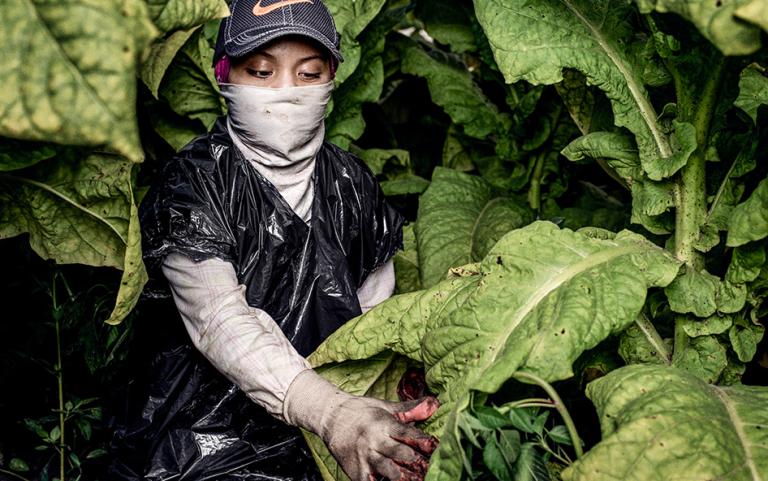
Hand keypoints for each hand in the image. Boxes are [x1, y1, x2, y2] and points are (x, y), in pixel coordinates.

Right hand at [283, 369, 439, 480]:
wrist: (330, 417)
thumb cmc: (362, 411)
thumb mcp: (386, 407)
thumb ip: (411, 410)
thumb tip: (436, 403)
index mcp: (384, 424)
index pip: (406, 432)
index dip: (421, 440)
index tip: (435, 446)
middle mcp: (375, 441)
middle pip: (398, 452)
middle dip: (415, 461)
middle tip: (429, 468)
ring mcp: (364, 457)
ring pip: (386, 469)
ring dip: (401, 476)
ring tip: (414, 480)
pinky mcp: (355, 471)